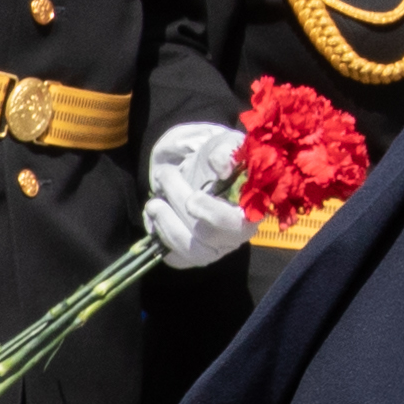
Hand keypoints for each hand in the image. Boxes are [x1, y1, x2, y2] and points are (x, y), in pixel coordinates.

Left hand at [143, 120, 245, 273]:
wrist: (198, 168)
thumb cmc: (217, 158)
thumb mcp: (225, 145)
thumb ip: (226, 151)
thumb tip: (220, 165)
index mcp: (250, 211)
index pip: (239, 224)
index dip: (215, 215)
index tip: (193, 198)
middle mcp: (234, 237)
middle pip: (209, 235)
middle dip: (181, 205)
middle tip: (165, 176)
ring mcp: (212, 250)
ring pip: (192, 250)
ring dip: (167, 224)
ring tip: (153, 203)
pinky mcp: (191, 256)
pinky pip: (176, 258)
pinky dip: (161, 236)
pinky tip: (156, 216)